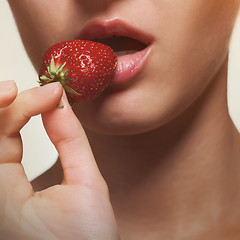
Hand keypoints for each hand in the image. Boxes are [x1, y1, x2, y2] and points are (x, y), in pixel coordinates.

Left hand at [0, 81, 119, 239]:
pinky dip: (8, 126)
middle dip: (9, 105)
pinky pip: (0, 150)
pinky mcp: (2, 195)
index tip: (48, 91)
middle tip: (41, 92)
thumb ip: (70, 139)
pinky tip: (24, 114)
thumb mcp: (85, 186)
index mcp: (0, 202)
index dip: (15, 106)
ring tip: (36, 99)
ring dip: (7, 112)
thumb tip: (59, 102)